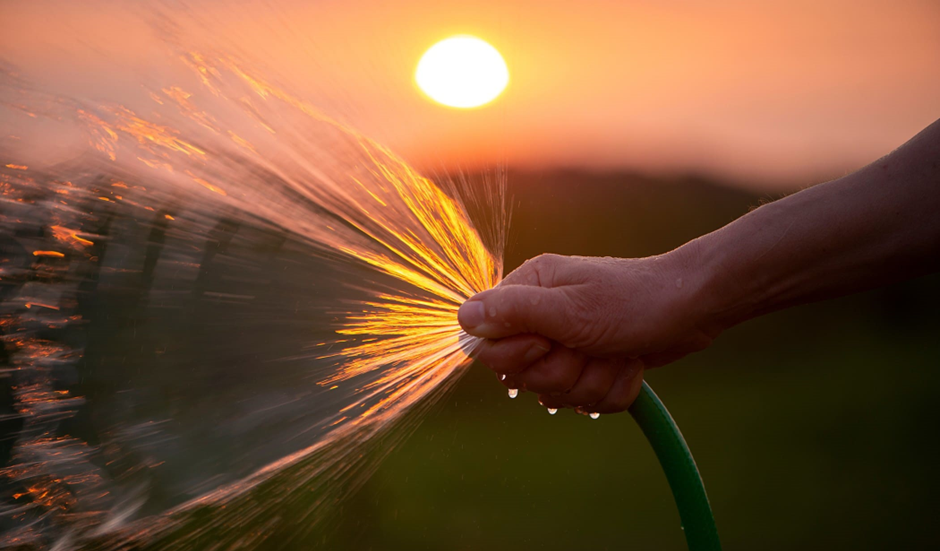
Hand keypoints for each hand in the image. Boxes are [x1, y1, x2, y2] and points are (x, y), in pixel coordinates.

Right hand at [457, 251, 716, 412]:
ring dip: (592, 381)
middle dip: (562, 372)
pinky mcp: (591, 365)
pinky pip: (585, 402)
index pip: (486, 344)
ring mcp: (567, 343)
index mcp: (527, 292)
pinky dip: (612, 388)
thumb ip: (513, 312)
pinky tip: (629, 362)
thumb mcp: (570, 308)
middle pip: (521, 376)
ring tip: (615, 352)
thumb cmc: (633, 300)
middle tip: (589, 345)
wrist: (692, 309)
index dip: (516, 356)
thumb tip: (461, 317)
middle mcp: (541, 317)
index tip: (549, 342)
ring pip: (556, 394)